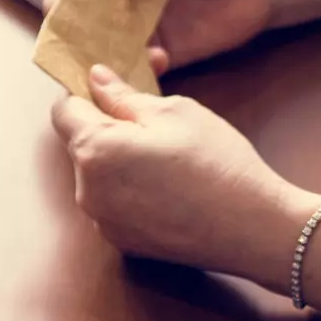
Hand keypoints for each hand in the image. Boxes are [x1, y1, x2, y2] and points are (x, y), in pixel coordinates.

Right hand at [45, 0, 277, 73]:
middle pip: (67, 8)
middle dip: (71, 23)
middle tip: (90, 30)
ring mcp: (129, 24)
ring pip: (91, 43)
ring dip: (97, 52)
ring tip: (120, 53)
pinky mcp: (152, 51)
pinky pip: (129, 66)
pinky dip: (134, 69)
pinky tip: (159, 60)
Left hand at [50, 65, 314, 288]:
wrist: (256, 229)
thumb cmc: (218, 162)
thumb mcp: (174, 112)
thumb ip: (123, 96)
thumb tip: (94, 79)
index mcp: (94, 150)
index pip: (64, 111)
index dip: (83, 94)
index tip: (109, 89)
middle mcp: (86, 189)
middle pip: (80, 144)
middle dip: (106, 126)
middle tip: (150, 119)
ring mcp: (101, 220)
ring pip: (97, 175)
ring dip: (117, 159)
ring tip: (165, 156)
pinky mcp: (121, 241)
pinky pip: (113, 203)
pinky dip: (129, 190)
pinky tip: (168, 187)